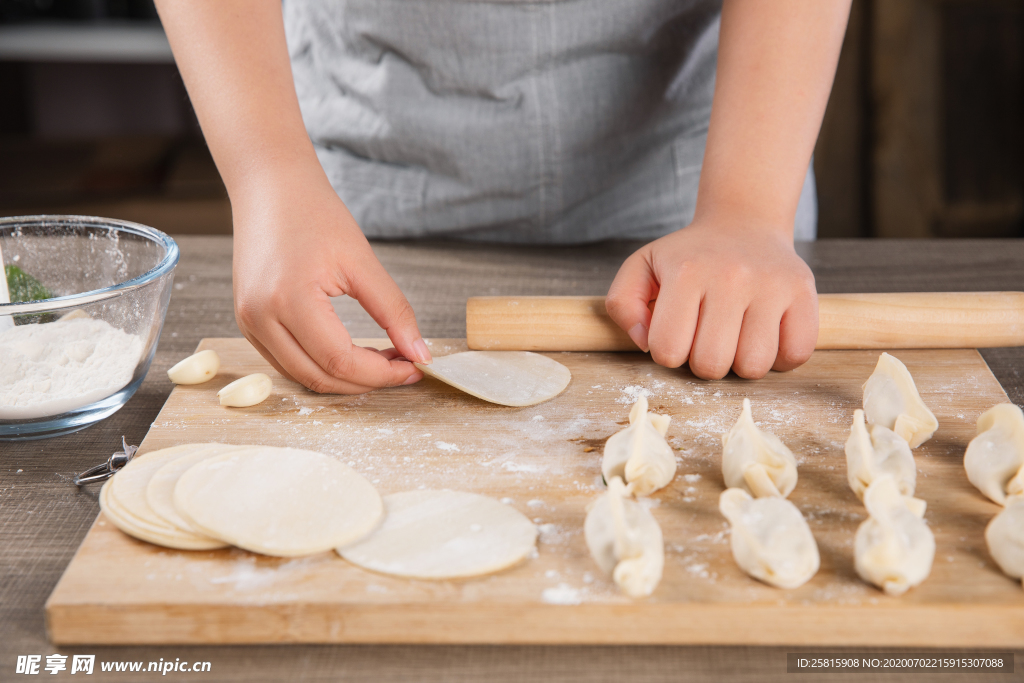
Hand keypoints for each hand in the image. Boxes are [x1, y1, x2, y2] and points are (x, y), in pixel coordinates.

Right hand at [231, 168, 430, 393]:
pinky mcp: (248, 323)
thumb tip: (420, 353)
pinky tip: (351, 352)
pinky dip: (321, 366)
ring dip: (345, 379)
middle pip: (320, 378)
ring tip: (381, 360)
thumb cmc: (314, 213)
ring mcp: (248, 323)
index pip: (340, 361)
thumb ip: (394, 311)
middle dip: (366, 382)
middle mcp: (260, 317)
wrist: (271, 187)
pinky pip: (287, 362)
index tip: (414, 368)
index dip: (382, 374)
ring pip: (302, 377)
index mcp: (288, 299)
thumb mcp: (362, 261)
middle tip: (403, 367)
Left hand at [605, 222, 817, 379]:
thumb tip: (643, 340)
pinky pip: (796, 355)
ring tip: (736, 337)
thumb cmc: (689, 256)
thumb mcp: (642, 267)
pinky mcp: (805, 292)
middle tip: (707, 338)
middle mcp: (731, 276)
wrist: (743, 223)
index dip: (668, 352)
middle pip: (711, 365)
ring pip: (754, 367)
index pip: (667, 350)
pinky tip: (766, 336)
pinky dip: (780, 358)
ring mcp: (772, 284)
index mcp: (686, 272)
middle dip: (703, 362)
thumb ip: (623, 304)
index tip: (677, 334)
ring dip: (741, 364)